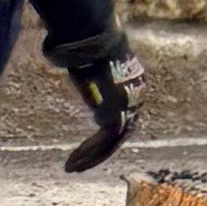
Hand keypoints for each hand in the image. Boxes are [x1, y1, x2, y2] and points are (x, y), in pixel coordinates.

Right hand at [46, 23, 143, 173]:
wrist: (93, 38)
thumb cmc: (87, 46)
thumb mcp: (92, 65)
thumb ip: (94, 81)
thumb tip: (85, 81)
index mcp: (134, 85)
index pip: (119, 119)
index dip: (101, 137)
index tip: (84, 149)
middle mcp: (136, 97)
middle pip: (117, 136)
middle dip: (95, 153)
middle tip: (75, 166)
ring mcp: (129, 106)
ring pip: (111, 143)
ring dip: (89, 157)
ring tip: (70, 167)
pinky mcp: (118, 113)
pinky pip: (104, 142)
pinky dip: (88, 153)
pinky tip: (73, 162)